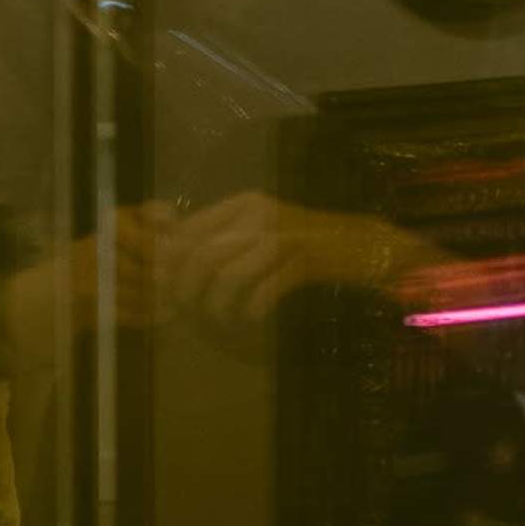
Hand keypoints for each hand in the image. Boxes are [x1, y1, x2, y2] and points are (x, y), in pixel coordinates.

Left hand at [151, 191, 415, 330]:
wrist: (356, 245)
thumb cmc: (300, 245)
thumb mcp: (257, 233)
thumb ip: (219, 240)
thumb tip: (171, 265)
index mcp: (242, 204)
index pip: (189, 232)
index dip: (172, 266)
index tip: (168, 292)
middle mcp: (259, 213)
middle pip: (204, 257)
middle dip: (189, 293)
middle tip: (189, 314)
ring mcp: (283, 234)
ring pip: (230, 277)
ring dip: (220, 308)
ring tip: (221, 321)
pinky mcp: (304, 259)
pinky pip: (263, 291)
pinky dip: (251, 312)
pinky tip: (251, 320)